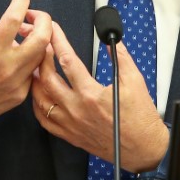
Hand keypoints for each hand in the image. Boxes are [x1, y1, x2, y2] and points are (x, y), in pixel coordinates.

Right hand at [0, 0, 52, 132]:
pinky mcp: (21, 95)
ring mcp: (17, 84)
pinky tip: (18, 54)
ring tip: (22, 33)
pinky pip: (34, 72)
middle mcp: (7, 68)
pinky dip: (31, 58)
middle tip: (31, 14)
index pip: (14, 18)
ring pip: (42, 54)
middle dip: (43, 20)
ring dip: (38, 39)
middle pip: (42, 38)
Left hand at [31, 22, 167, 172]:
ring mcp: (70, 124)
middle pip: (47, 78)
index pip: (67, 61)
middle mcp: (76, 109)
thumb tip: (111, 41)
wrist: (143, 149)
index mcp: (91, 95)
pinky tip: (39, 94)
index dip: (58, 41)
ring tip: (35, 65)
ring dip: (36, 80)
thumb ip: (121, 57)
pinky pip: (44, 120)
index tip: (53, 30)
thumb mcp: (135, 81)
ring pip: (40, 100)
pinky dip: (37, 105)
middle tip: (41, 45)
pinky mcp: (69, 135)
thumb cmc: (140, 119)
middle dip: (41, 57)